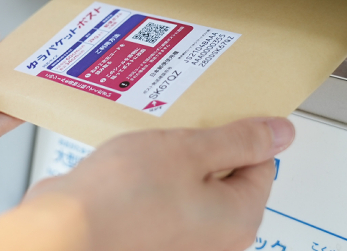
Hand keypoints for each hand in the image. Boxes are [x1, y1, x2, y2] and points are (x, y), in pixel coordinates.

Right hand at [24, 117, 294, 250]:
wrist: (67, 227)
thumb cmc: (122, 198)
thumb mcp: (189, 151)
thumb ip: (239, 140)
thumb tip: (280, 133)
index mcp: (237, 217)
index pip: (262, 161)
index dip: (241, 129)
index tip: (220, 112)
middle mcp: (215, 233)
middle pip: (227, 171)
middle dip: (205, 141)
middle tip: (182, 124)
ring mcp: (183, 232)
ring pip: (193, 178)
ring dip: (177, 153)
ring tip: (155, 137)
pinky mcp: (155, 227)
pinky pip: (168, 189)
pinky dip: (157, 169)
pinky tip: (136, 156)